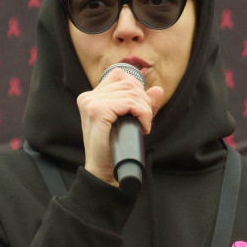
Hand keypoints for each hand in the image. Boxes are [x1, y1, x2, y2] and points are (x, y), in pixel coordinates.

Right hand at [74, 67, 164, 185]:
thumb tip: (158, 90)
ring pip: (131, 92)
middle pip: (128, 83)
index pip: (119, 74)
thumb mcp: (129, 122)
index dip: (136, 87)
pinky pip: (129, 103)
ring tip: (143, 125)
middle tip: (145, 121)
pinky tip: (142, 127)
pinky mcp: (97, 111)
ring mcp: (91, 103)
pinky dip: (142, 114)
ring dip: (145, 110)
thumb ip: (142, 105)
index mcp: (90, 97)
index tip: (140, 108)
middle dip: (144, 101)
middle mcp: (88, 97)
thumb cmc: (115, 149)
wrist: (104, 171)